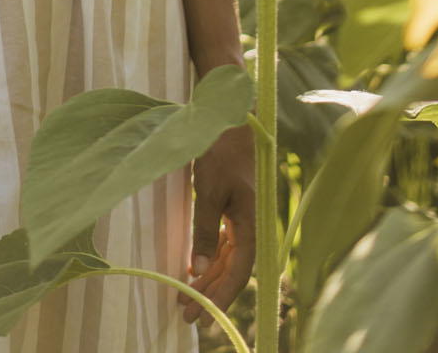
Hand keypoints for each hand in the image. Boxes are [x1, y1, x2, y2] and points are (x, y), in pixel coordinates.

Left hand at [181, 123, 256, 324]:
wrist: (229, 120)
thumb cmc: (220, 153)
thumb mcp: (208, 191)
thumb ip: (204, 232)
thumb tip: (197, 271)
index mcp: (252, 225)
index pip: (238, 272)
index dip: (223, 297)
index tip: (206, 317)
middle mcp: (251, 227)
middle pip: (232, 271)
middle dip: (210, 295)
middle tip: (187, 316)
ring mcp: (244, 221)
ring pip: (227, 261)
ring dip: (208, 280)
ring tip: (185, 299)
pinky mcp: (235, 213)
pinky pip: (224, 246)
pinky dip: (209, 260)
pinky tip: (194, 271)